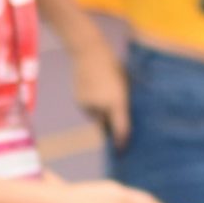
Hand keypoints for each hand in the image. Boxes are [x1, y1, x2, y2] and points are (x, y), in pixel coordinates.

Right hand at [71, 32, 130, 146]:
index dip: (121, 140)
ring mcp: (89, 105)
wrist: (88, 52)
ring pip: (96, 116)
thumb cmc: (112, 65)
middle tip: (113, 114)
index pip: (120, 127)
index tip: (122, 150)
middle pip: (106, 124)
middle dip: (110, 124)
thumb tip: (122, 116)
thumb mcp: (124, 82)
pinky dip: (92, 105)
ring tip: (102, 92)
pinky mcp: (79, 102)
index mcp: (117, 101)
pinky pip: (88, 109)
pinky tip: (93, 89)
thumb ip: (123, 102)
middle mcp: (102, 106)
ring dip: (100, 111)